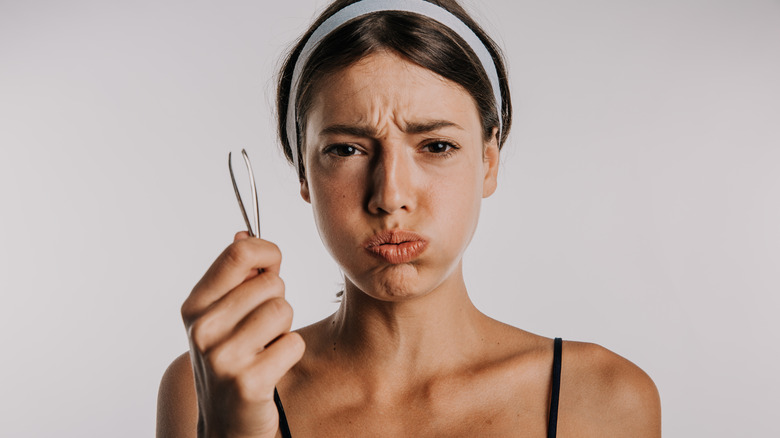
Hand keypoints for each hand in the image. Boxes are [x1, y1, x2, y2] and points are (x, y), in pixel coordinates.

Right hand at [181, 232, 304, 437]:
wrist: (226, 424)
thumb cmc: (231, 361)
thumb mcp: (222, 317)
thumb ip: (235, 276)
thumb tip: (244, 233)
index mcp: (195, 305)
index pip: (240, 251)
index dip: (268, 253)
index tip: (271, 267)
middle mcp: (203, 328)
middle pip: (271, 282)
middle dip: (277, 301)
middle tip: (261, 328)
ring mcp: (223, 357)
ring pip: (284, 310)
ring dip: (284, 329)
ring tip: (264, 347)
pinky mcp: (248, 382)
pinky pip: (293, 344)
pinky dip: (290, 354)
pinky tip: (270, 368)